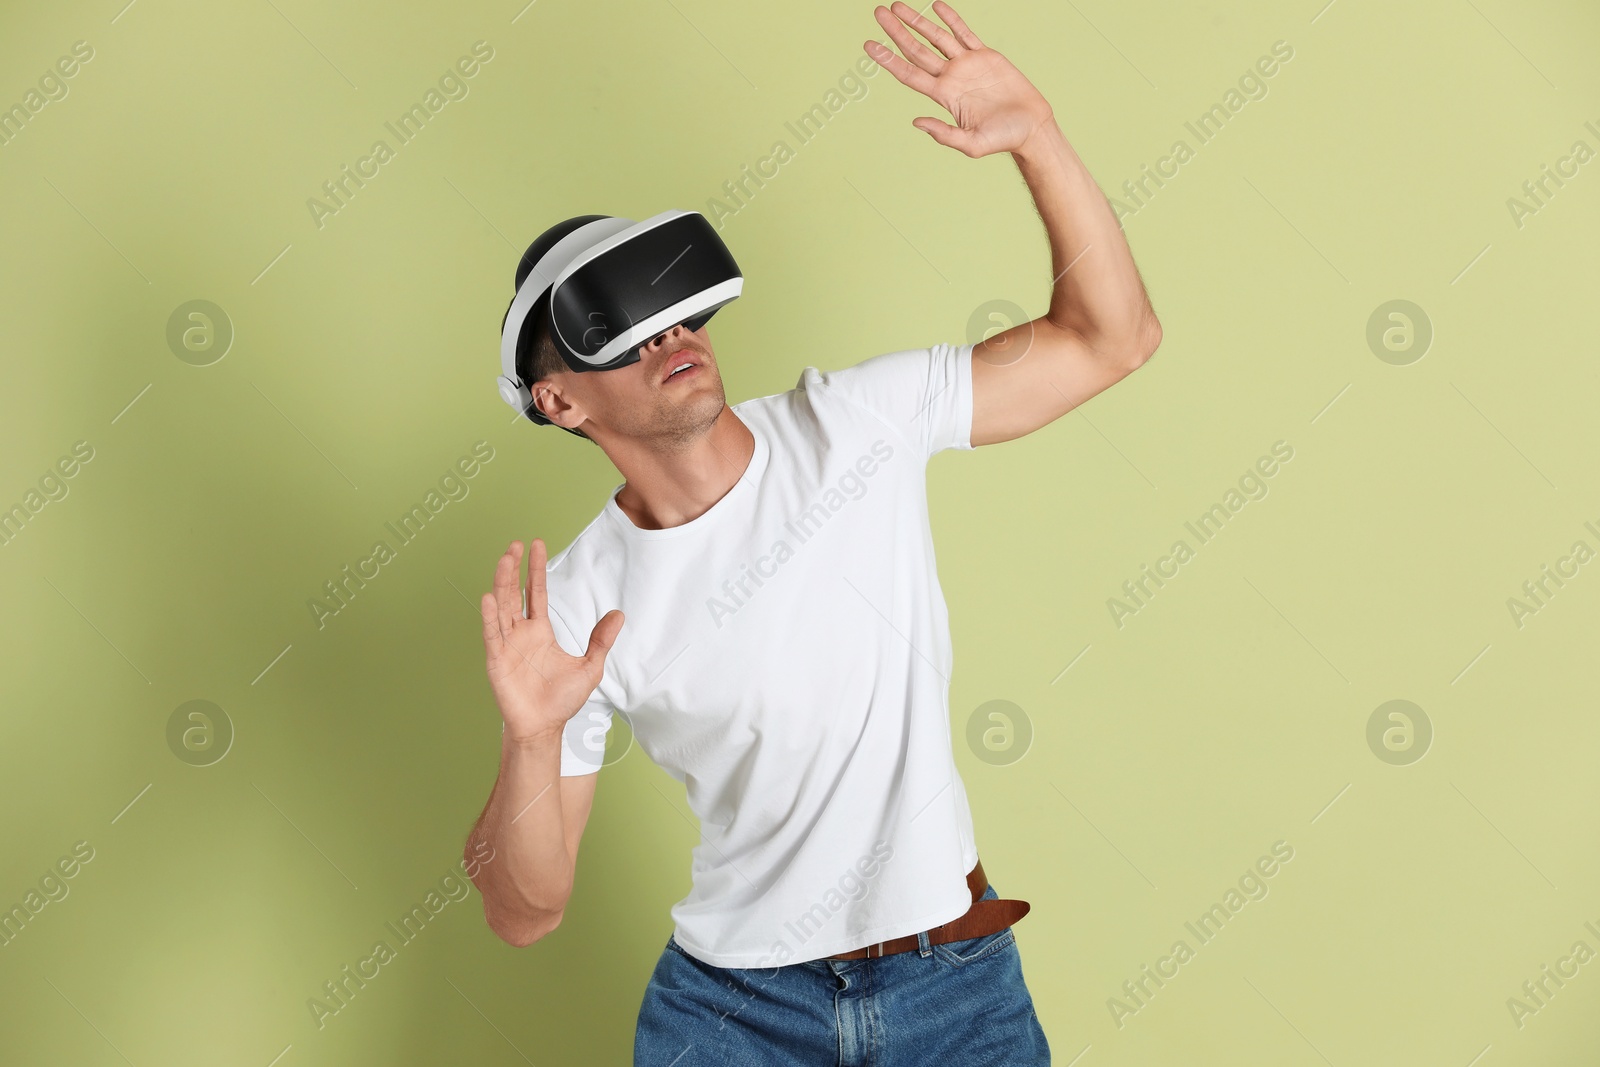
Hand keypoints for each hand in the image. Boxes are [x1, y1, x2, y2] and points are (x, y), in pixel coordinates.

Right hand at [478, 538, 623, 743]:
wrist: (544, 727)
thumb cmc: (562, 700)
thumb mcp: (590, 667)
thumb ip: (601, 640)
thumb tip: (619, 614)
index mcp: (540, 631)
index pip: (536, 593)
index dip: (536, 570)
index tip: (536, 545)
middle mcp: (521, 633)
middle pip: (514, 594)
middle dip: (514, 569)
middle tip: (516, 544)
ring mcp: (507, 645)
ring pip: (501, 607)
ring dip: (501, 583)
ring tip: (504, 560)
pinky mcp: (497, 660)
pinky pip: (492, 635)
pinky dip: (489, 617)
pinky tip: (489, 598)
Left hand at [867, 1, 1055, 157]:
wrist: (1031, 127)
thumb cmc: (1003, 139)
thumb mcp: (971, 143)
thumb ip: (944, 134)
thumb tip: (917, 122)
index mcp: (944, 96)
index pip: (909, 73)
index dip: (888, 59)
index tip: (869, 45)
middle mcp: (951, 77)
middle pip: (916, 50)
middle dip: (896, 32)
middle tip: (878, 13)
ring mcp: (966, 64)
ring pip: (936, 37)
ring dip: (917, 21)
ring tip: (897, 6)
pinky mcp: (985, 55)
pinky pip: (964, 32)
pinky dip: (950, 19)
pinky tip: (936, 7)